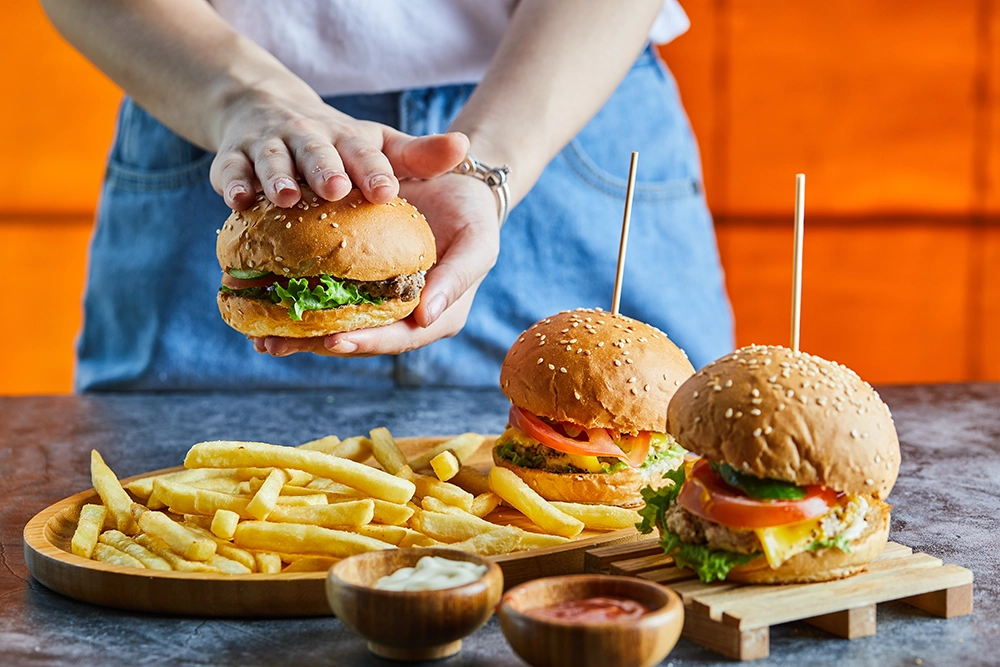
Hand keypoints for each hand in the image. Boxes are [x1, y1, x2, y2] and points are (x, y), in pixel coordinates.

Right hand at [209, 87, 468, 208]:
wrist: (264, 107)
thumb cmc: (335, 142)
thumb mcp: (378, 143)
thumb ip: (418, 154)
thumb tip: (465, 147)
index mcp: (345, 139)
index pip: (364, 153)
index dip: (375, 171)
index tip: (386, 192)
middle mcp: (307, 138)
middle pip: (316, 152)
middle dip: (325, 170)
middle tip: (336, 190)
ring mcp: (268, 146)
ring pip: (271, 160)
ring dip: (277, 178)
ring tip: (286, 197)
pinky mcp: (234, 159)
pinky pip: (230, 171)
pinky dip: (233, 185)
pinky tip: (239, 203)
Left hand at [256, 172, 500, 356]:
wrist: (458, 185)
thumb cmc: (472, 214)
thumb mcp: (478, 241)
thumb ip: (457, 277)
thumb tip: (426, 317)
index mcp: (437, 317)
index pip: (399, 338)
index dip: (367, 343)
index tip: (334, 341)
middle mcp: (406, 318)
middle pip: (359, 340)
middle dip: (315, 345)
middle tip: (275, 345)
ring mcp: (381, 304)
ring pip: (338, 327)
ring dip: (298, 334)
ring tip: (258, 337)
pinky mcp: (360, 286)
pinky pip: (328, 301)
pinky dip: (297, 303)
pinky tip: (261, 307)